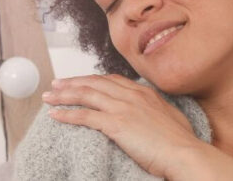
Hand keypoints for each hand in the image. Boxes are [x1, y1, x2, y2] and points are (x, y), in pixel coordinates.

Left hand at [41, 74, 203, 177]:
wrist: (184, 153)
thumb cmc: (181, 142)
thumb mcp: (170, 116)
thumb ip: (156, 109)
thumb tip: (152, 112)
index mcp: (144, 92)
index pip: (111, 79)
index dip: (91, 79)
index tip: (79, 81)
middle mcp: (132, 95)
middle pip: (94, 82)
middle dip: (72, 82)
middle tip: (56, 84)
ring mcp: (123, 108)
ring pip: (86, 95)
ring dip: (64, 95)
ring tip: (48, 97)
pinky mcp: (116, 124)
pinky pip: (85, 115)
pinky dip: (67, 114)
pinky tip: (55, 115)